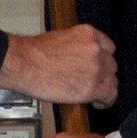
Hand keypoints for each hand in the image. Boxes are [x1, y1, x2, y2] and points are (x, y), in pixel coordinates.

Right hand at [0, 25, 116, 105]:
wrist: (24, 64)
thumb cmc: (34, 53)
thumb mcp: (63, 38)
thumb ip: (79, 46)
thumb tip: (82, 59)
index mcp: (90, 34)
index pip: (109, 48)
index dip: (103, 60)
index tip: (98, 68)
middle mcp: (97, 49)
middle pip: (111, 65)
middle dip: (102, 74)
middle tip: (90, 82)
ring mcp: (97, 68)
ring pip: (112, 81)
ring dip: (104, 88)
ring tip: (93, 95)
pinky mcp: (92, 87)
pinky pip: (110, 95)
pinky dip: (106, 101)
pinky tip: (97, 103)